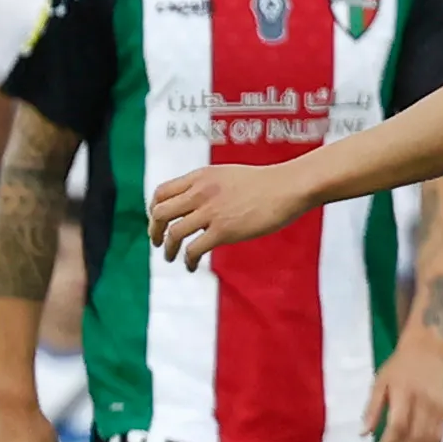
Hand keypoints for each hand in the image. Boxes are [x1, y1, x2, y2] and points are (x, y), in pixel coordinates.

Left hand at [148, 161, 312, 265]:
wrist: (289, 187)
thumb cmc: (266, 183)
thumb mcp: (228, 175)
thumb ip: (207, 186)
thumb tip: (196, 204)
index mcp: (200, 177)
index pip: (161, 193)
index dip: (154, 210)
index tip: (160, 221)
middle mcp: (200, 192)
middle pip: (161, 213)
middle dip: (155, 230)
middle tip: (158, 241)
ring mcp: (211, 211)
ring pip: (174, 233)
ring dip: (168, 249)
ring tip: (171, 257)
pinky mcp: (224, 230)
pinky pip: (193, 249)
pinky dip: (187, 260)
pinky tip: (191, 266)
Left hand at [365, 332, 442, 441]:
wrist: (429, 351)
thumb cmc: (399, 367)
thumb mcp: (379, 382)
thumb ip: (372, 408)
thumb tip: (363, 434)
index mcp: (404, 393)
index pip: (399, 426)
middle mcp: (424, 403)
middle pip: (416, 438)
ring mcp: (438, 409)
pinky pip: (438, 438)